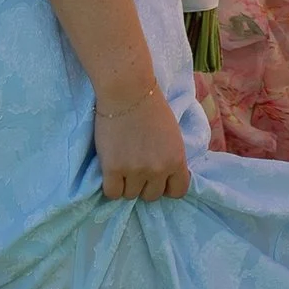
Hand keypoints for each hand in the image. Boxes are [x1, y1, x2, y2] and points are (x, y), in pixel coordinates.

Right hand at [95, 83, 189, 200]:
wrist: (128, 92)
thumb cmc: (152, 108)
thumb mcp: (173, 136)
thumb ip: (171, 157)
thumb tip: (166, 175)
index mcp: (177, 160)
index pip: (178, 191)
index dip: (167, 187)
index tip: (159, 180)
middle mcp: (158, 169)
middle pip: (151, 196)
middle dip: (145, 185)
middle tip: (137, 169)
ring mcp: (135, 171)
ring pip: (130, 195)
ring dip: (126, 184)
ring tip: (122, 166)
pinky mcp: (113, 169)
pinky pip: (112, 193)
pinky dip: (111, 186)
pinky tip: (111, 172)